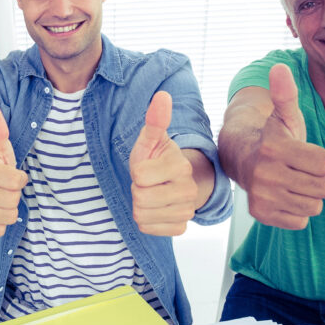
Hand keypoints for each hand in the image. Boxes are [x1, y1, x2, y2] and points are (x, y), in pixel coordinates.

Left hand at [129, 92, 197, 235]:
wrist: (172, 181)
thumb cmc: (156, 157)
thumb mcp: (151, 139)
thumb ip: (155, 120)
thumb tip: (162, 95)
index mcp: (180, 165)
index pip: (139, 176)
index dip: (136, 171)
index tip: (146, 167)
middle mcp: (187, 190)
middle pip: (140, 199)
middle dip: (137, 189)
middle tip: (147, 182)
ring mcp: (186, 211)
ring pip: (142, 216)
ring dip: (140, 205)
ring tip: (151, 193)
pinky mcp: (180, 227)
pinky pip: (148, 228)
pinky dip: (146, 220)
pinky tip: (155, 208)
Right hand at [243, 64, 324, 228]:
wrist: (240, 159)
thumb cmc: (273, 137)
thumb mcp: (284, 116)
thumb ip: (286, 94)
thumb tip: (280, 68)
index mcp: (274, 147)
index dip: (320, 159)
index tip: (304, 154)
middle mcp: (265, 173)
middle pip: (323, 187)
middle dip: (317, 179)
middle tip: (300, 170)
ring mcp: (262, 196)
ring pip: (313, 206)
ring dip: (308, 196)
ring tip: (293, 182)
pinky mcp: (261, 214)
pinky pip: (300, 221)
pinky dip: (297, 211)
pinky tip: (284, 196)